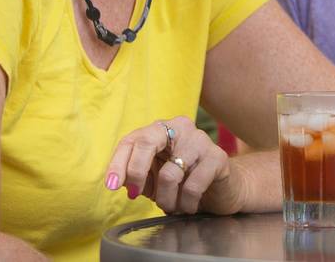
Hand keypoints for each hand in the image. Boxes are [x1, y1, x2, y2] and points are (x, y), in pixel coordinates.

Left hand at [106, 115, 235, 214]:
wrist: (223, 188)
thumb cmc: (184, 181)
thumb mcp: (154, 177)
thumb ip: (135, 176)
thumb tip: (116, 182)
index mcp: (162, 129)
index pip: (132, 140)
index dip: (118, 164)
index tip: (111, 186)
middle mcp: (181, 128)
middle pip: (147, 143)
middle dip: (136, 173)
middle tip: (136, 194)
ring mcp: (201, 140)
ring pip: (169, 174)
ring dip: (165, 200)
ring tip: (172, 206)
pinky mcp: (218, 157)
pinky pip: (192, 186)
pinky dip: (186, 204)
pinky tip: (190, 206)